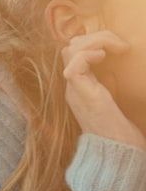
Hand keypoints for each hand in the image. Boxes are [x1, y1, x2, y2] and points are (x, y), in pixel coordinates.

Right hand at [62, 31, 145, 150]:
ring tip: (115, 49)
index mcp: (80, 85)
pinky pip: (74, 64)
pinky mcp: (81, 93)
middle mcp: (73, 85)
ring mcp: (75, 89)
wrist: (116, 153)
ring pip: (71, 50)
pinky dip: (88, 54)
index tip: (119, 47)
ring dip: (94, 42)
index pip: (75, 52)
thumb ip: (108, 83)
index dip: (93, 42)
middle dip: (95, 37)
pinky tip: (103, 58)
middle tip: (120, 45)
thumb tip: (118, 61)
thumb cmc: (119, 132)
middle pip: (70, 47)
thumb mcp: (114, 99)